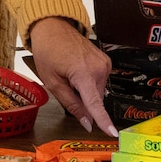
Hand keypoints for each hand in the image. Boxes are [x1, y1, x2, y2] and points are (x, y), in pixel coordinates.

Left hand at [27, 16, 114, 134]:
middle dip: (83, 101)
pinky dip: (89, 83)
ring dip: (86, 91)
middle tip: (66, 86)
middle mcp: (99, 68)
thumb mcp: (53, 82)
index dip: (103, 120)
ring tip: (70, 75)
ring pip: (97, 91)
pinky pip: (99, 81)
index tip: (112, 134)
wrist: (53, 27)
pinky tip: (78, 71)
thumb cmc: (48, 52)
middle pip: (95, 99)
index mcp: (83, 73)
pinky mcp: (106, 61)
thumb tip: (87, 123)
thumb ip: (71, 104)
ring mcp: (104, 63)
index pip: (96, 103)